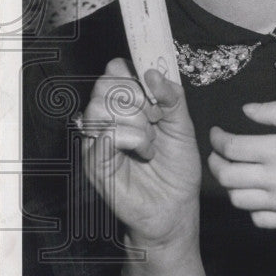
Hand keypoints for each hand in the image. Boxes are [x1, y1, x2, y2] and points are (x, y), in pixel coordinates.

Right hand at [81, 59, 200, 247]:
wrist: (175, 206)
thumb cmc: (177, 167)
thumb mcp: (183, 125)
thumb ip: (172, 96)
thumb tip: (153, 73)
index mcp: (129, 104)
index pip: (116, 69)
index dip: (138, 75)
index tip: (158, 95)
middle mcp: (108, 117)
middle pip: (106, 83)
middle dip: (138, 98)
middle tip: (156, 119)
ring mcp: (97, 138)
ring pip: (101, 106)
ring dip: (136, 121)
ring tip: (151, 141)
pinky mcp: (93, 160)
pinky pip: (105, 134)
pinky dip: (132, 139)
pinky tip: (144, 152)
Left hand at [208, 102, 275, 228]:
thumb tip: (247, 110)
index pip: (231, 147)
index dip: (217, 139)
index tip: (217, 133)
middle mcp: (274, 179)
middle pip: (226, 176)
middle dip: (215, 162)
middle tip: (219, 154)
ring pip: (237, 199)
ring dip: (231, 185)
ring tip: (237, 173)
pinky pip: (257, 219)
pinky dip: (251, 208)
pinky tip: (258, 196)